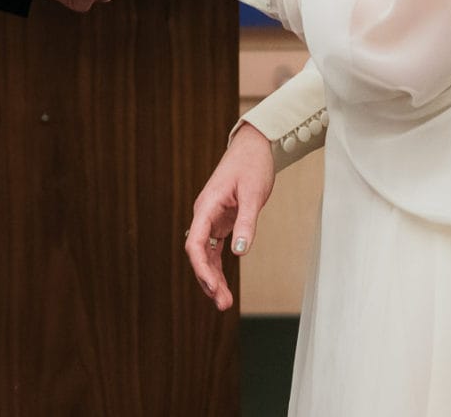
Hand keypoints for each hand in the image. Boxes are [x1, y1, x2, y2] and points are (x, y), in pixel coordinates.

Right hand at [184, 122, 275, 311]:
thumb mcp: (253, 194)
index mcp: (206, 207)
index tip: (212, 287)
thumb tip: (239, 253)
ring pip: (205, 254)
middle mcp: (204, 215)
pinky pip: (214, 249)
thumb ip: (246, 223)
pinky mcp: (221, 221)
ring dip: (212, 277)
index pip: (196, 243)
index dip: (201, 268)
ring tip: (223, 302)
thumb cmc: (252, 166)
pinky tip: (222, 284)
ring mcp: (211, 219)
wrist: (254, 147)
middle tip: (223, 304)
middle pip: (198, 254)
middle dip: (207, 280)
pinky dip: (217, 267)